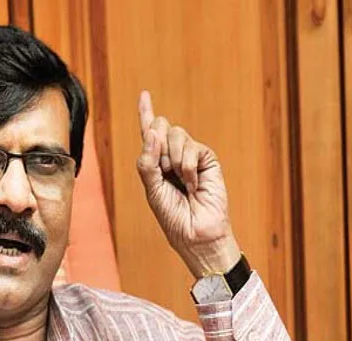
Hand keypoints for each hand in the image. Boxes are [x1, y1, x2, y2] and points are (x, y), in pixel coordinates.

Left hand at [136, 91, 240, 277]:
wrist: (196, 233)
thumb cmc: (173, 216)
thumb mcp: (152, 190)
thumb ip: (148, 161)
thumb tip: (152, 131)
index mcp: (156, 163)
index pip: (149, 135)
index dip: (146, 113)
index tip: (144, 94)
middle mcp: (172, 156)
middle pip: (160, 127)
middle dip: (157, 146)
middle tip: (165, 172)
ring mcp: (190, 156)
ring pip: (175, 134)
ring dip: (173, 159)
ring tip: (181, 182)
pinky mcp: (207, 158)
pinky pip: (191, 147)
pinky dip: (187, 166)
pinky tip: (193, 183)